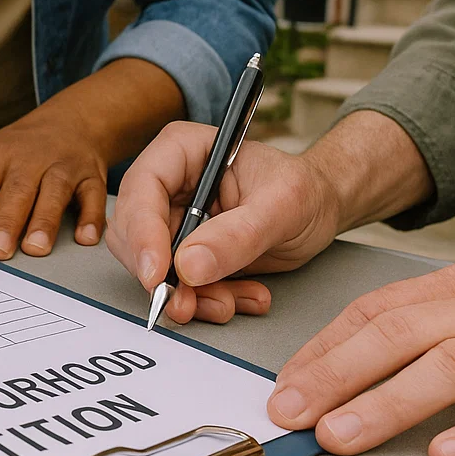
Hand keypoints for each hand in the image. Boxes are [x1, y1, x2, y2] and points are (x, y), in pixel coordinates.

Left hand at [0, 105, 109, 260]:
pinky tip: (85, 238)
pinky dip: (92, 217)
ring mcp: (64, 167)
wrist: (70, 123)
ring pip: (55, 192)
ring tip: (34, 248)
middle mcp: (31, 158)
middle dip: (6, 220)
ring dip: (45, 220)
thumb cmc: (17, 149)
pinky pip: (94, 196)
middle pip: (17, 190)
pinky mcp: (92, 176)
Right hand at [106, 122, 343, 323]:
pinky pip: (177, 286)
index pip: (141, 189)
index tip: (157, 275)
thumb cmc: (305, 190)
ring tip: (230, 301)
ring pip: (150, 267)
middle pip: (133, 233)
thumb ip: (237, 235)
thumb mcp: (282, 206)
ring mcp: (172, 220)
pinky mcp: (184, 253)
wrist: (321, 211)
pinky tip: (240, 297)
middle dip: (161, 276)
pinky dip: (204, 301)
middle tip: (186, 304)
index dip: (142, 234)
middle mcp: (168, 184)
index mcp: (182, 151)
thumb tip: (188, 267)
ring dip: (187, 295)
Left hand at [266, 230, 454, 455]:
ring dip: (391, 402)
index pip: (377, 310)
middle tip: (292, 414)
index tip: (285, 385)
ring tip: (343, 435)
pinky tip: (450, 455)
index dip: (325, 348)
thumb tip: (341, 367)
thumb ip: (422, 328)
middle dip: (337, 374)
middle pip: (403, 334)